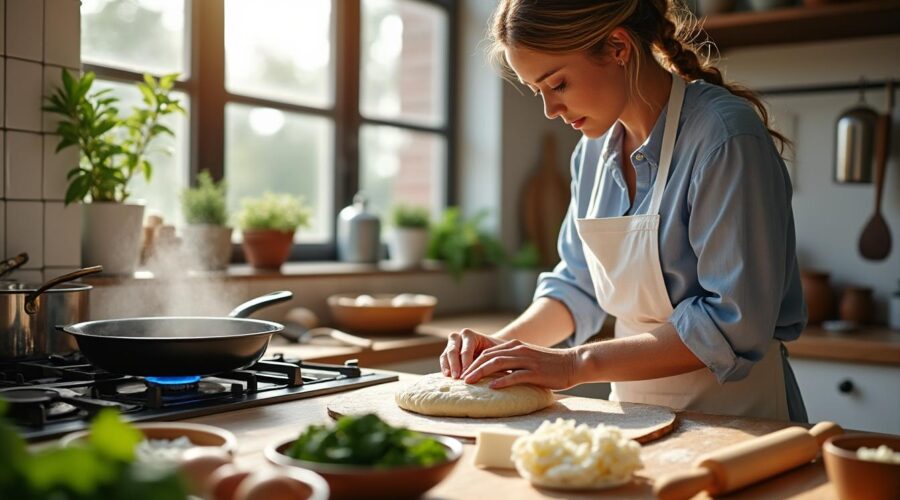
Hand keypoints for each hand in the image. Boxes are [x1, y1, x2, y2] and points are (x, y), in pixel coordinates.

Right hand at [439, 329, 503, 378]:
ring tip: (451, 378)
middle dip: (455, 365)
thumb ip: (492, 359)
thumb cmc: (495, 352)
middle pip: (453, 351)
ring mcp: (451, 344)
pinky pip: (443, 360)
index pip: (466, 350)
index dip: (466, 363)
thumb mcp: (496, 353)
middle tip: (458, 378)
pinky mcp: (447, 353)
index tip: (468, 375)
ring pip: (446, 355)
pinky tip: (447, 377)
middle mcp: (458, 337)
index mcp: (470, 335)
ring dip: (448, 367)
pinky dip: (445, 368)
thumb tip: (493, 370)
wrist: (489, 350)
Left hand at [460, 339, 579, 390]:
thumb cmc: (550, 365)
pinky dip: (501, 381)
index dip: (473, 362)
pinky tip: (491, 387)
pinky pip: (514, 375)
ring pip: (497, 364)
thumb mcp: (529, 359)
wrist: (573, 363)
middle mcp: (518, 350)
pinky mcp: (535, 372)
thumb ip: (513, 363)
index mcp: (515, 347)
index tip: (463, 374)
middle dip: (472, 368)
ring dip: (480, 373)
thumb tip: (496, 375)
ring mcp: (526, 360)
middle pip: (488, 357)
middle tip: (460, 379)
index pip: (488, 353)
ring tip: (469, 382)